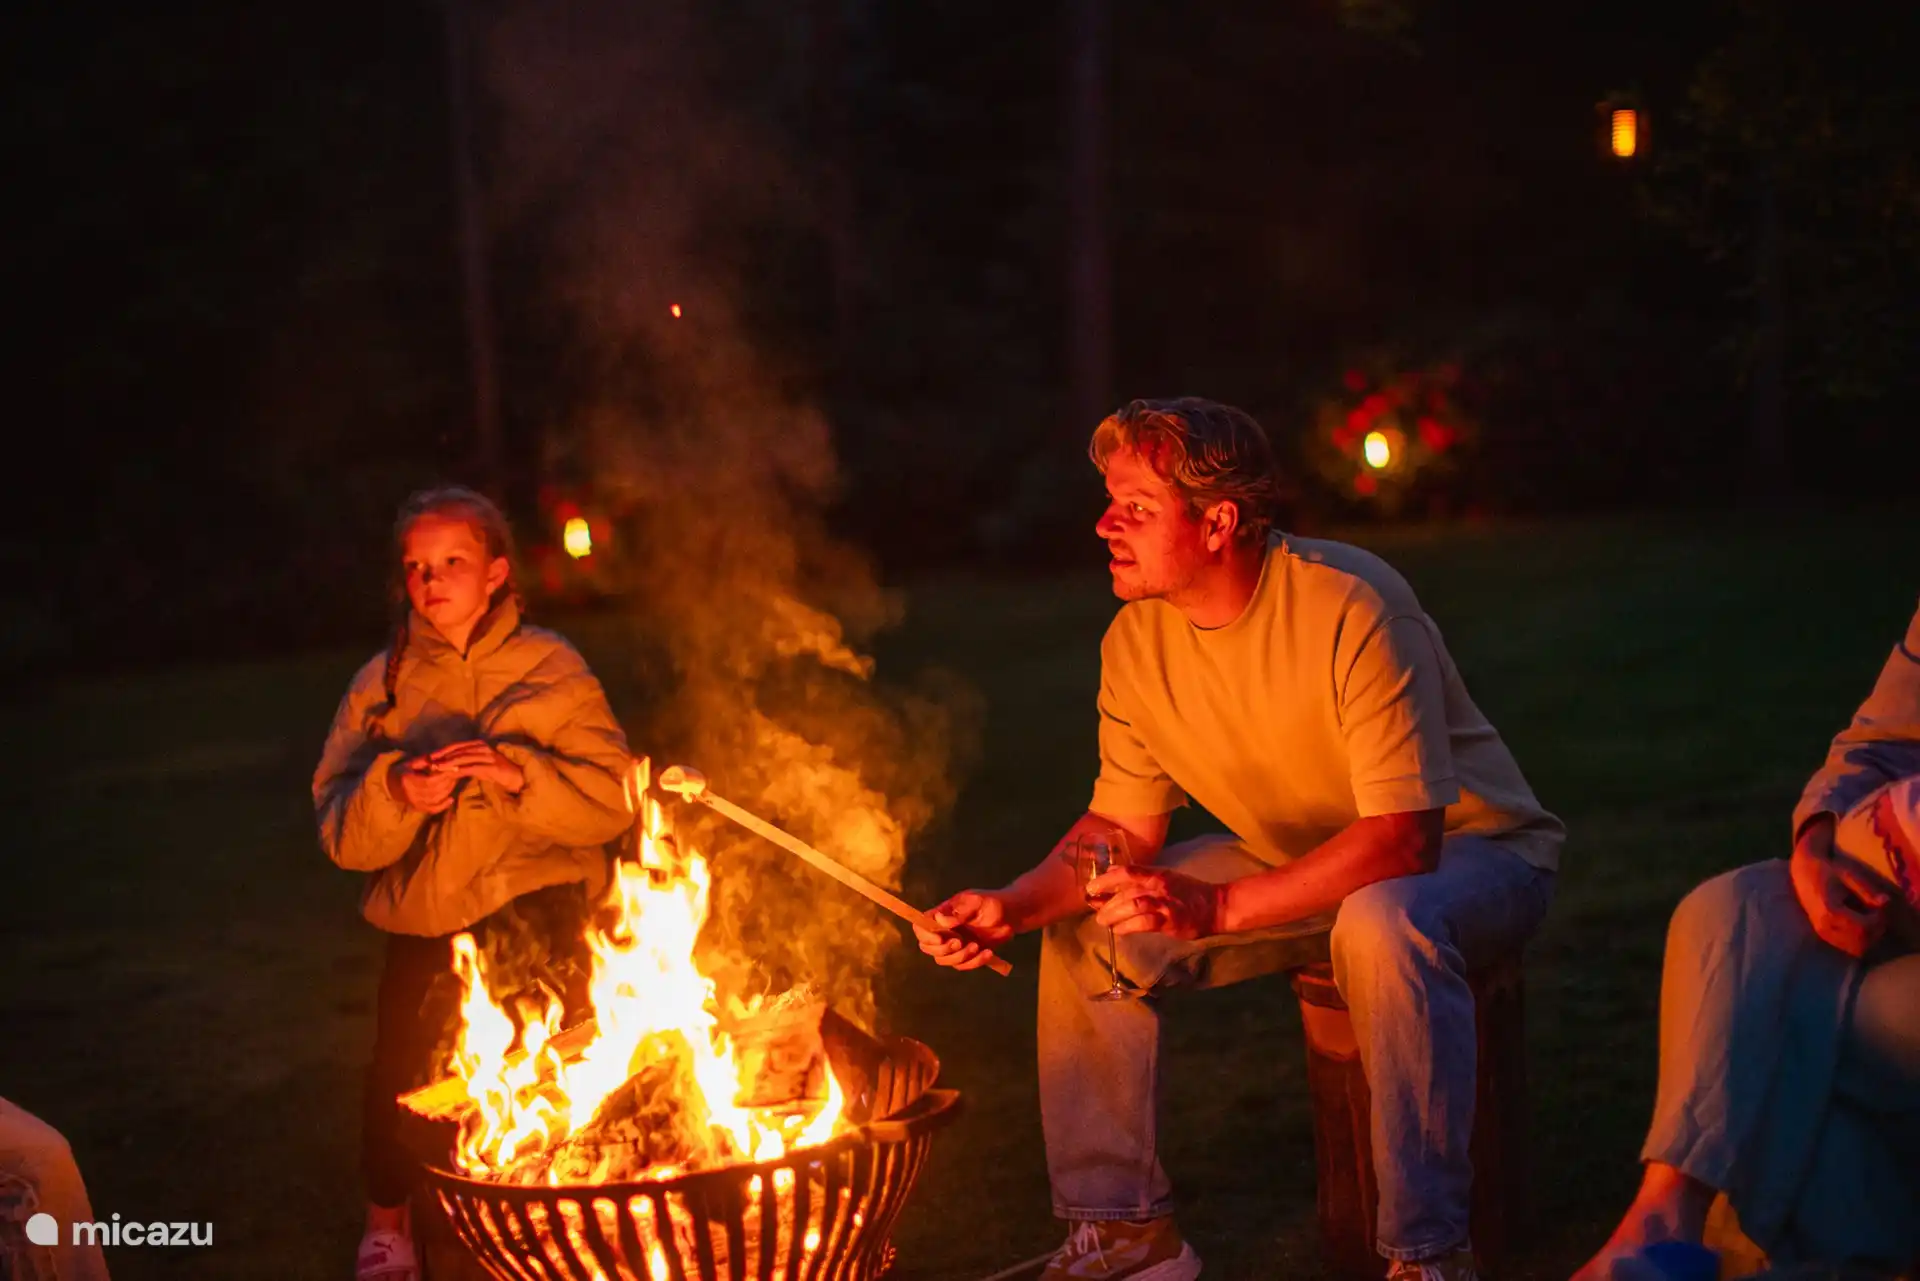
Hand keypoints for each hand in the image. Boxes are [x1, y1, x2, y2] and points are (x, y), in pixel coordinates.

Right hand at [389, 756, 456, 813]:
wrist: (390, 785)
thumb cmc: (403, 770)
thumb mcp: (411, 762)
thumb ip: (425, 760)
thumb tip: (442, 758)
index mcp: (408, 780)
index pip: (429, 781)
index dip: (443, 776)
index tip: (452, 768)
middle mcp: (410, 793)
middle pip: (434, 790)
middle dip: (448, 782)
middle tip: (456, 774)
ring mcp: (414, 803)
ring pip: (435, 799)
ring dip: (447, 791)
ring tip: (454, 781)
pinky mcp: (417, 808)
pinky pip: (432, 809)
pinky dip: (443, 805)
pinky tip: (451, 799)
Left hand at [429, 740, 526, 794]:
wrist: (516, 776)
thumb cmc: (496, 771)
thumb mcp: (479, 764)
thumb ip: (466, 762)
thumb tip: (449, 765)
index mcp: (479, 744)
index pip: (457, 746)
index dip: (443, 750)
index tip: (430, 756)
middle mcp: (482, 747)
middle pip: (458, 750)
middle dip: (443, 756)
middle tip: (430, 762)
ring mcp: (487, 756)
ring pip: (463, 758)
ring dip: (448, 763)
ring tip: (437, 768)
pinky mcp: (491, 766)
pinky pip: (472, 768)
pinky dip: (459, 770)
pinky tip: (451, 774)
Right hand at [914, 891, 1014, 971]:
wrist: (1012, 916)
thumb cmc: (993, 903)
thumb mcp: (977, 902)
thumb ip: (959, 911)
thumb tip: (938, 919)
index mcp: (942, 915)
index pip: (921, 926)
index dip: (925, 935)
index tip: (940, 938)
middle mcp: (944, 931)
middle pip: (927, 947)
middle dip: (943, 950)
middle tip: (960, 943)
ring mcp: (955, 944)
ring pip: (944, 960)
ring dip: (960, 957)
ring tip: (977, 946)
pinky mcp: (967, 955)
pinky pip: (962, 965)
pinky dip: (974, 962)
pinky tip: (988, 953)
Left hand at [1094, 865, 1223, 939]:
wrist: (1215, 905)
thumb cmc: (1188, 892)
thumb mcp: (1164, 878)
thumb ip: (1140, 879)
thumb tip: (1112, 878)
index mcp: (1156, 874)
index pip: (1126, 872)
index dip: (1105, 879)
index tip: (1091, 888)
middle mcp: (1158, 886)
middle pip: (1125, 892)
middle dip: (1106, 903)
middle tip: (1096, 913)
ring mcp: (1164, 903)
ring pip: (1131, 906)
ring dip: (1113, 915)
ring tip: (1104, 922)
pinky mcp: (1169, 920)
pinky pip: (1143, 922)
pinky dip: (1128, 927)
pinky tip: (1120, 931)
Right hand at [1790, 815, 1888, 958]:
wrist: (1803, 871)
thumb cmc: (1826, 870)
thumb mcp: (1848, 876)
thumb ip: (1866, 891)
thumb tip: (1885, 902)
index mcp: (1830, 912)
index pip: (1863, 928)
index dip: (1878, 920)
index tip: (1881, 907)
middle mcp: (1825, 926)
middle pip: (1861, 942)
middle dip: (1875, 931)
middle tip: (1878, 914)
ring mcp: (1822, 932)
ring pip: (1855, 948)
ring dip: (1868, 938)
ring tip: (1870, 920)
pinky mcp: (1823, 934)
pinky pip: (1847, 946)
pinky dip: (1859, 940)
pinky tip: (1860, 924)